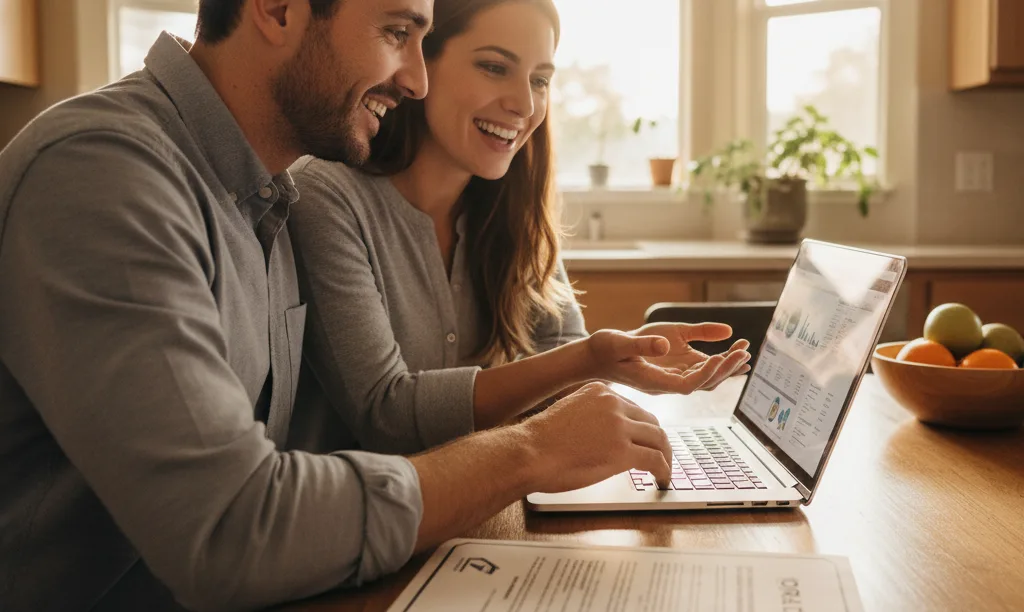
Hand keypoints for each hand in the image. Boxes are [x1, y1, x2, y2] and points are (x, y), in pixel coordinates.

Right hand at [519, 382, 671, 491]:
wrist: (529, 452)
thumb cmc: (540, 440)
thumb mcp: (569, 412)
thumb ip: (590, 415)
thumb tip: (602, 435)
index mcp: (600, 391)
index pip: (633, 408)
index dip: (641, 428)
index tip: (644, 440)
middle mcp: (613, 403)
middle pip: (651, 421)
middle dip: (658, 441)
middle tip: (660, 456)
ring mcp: (619, 426)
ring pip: (658, 439)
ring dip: (665, 456)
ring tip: (665, 471)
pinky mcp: (623, 451)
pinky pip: (655, 459)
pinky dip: (664, 470)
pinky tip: (662, 479)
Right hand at [582, 324, 749, 394]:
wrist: (597, 356)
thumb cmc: (605, 349)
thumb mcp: (620, 342)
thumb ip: (643, 344)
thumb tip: (665, 345)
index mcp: (654, 381)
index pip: (687, 385)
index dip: (706, 375)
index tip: (719, 357)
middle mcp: (666, 382)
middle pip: (703, 383)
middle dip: (725, 368)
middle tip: (743, 351)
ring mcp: (671, 376)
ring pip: (705, 377)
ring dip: (726, 366)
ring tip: (744, 350)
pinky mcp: (674, 367)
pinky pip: (701, 369)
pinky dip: (719, 362)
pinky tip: (734, 352)